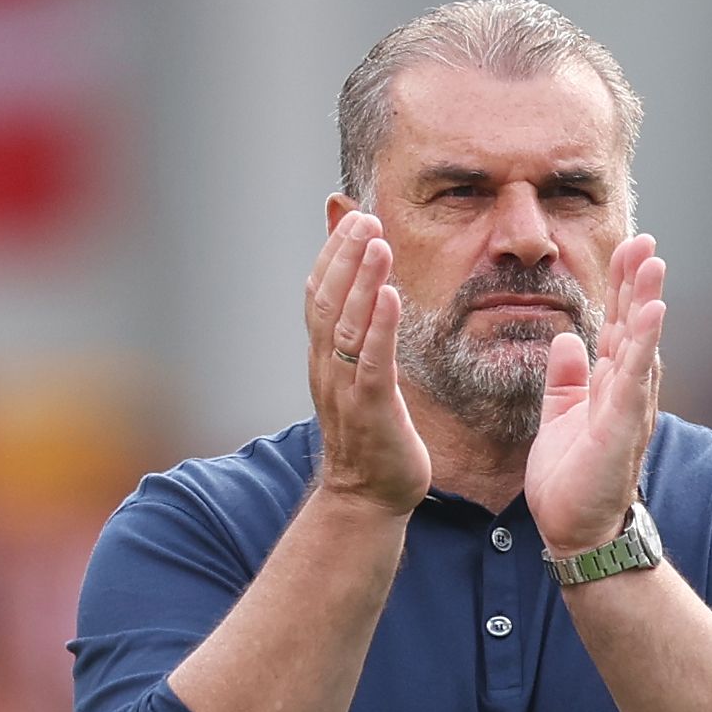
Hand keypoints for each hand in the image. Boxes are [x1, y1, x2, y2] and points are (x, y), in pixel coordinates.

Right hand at [308, 209, 429, 516]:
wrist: (369, 495)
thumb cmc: (371, 431)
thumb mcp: (360, 372)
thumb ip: (360, 330)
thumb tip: (366, 289)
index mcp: (323, 356)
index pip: (318, 292)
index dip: (332, 253)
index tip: (352, 215)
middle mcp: (326, 367)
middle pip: (326, 300)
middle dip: (345, 255)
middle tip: (365, 218)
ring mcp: (345, 389)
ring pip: (345, 325)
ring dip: (362, 281)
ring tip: (379, 243)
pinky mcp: (371, 411)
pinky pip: (372, 363)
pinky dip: (380, 327)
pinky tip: (392, 297)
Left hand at [529, 234, 666, 558]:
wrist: (575, 533)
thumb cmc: (571, 482)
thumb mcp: (559, 416)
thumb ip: (565, 378)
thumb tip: (566, 338)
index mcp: (608, 387)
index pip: (617, 326)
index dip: (621, 288)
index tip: (624, 249)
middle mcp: (626, 392)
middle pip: (634, 325)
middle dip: (637, 282)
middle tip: (643, 240)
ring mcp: (629, 407)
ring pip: (641, 343)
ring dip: (647, 301)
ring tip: (654, 261)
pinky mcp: (623, 426)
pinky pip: (635, 376)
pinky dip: (645, 342)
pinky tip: (652, 311)